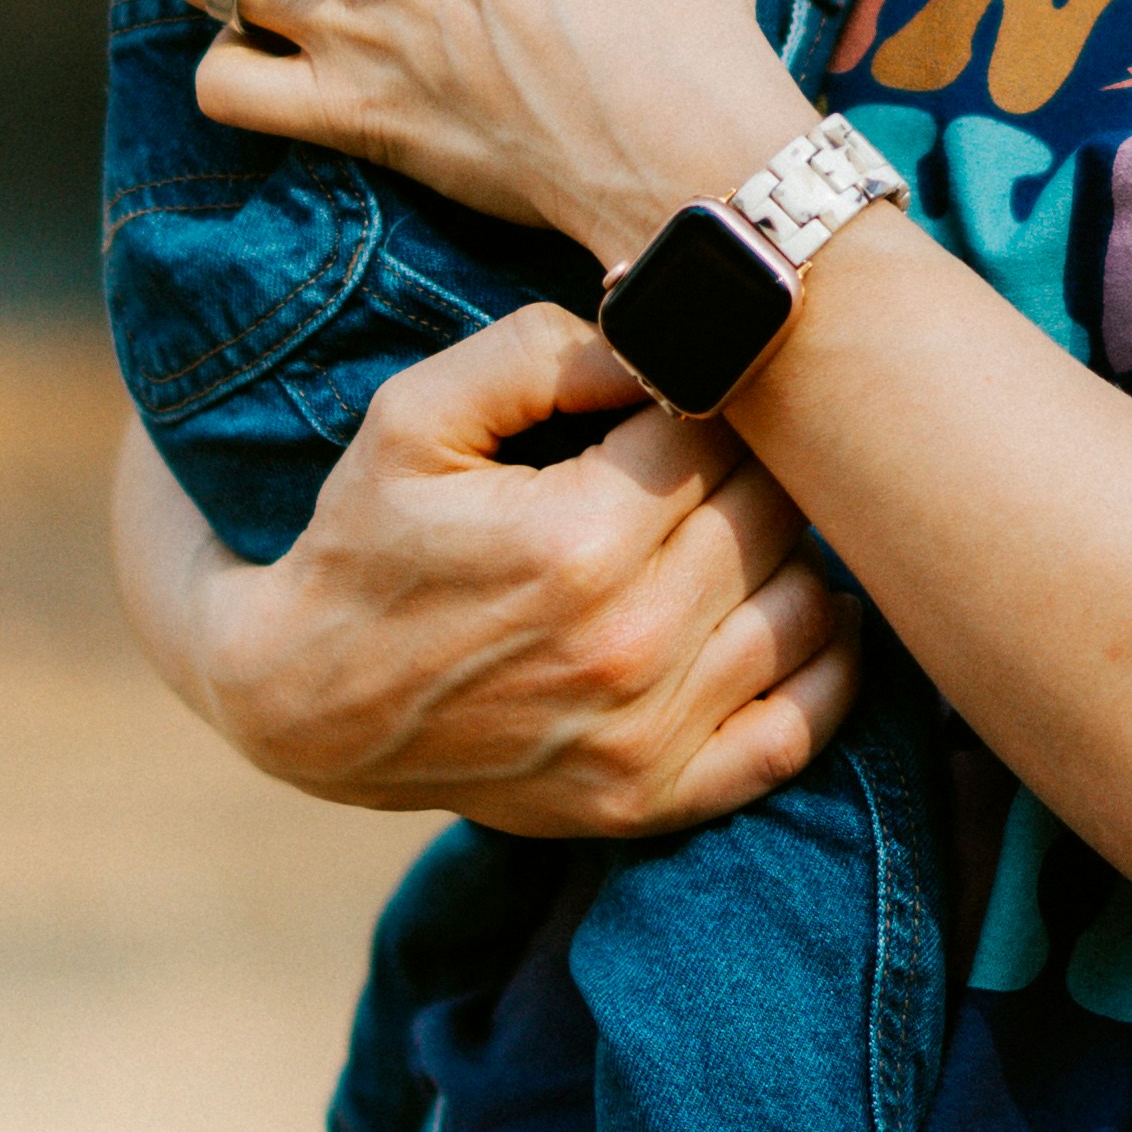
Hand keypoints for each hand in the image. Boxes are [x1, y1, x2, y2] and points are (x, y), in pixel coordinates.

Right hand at [111, 306, 854, 833]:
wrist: (305, 703)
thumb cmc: (365, 541)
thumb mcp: (414, 415)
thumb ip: (540, 351)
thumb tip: (659, 331)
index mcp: (576, 540)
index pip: (717, 430)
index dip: (703, 395)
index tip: (677, 391)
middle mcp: (627, 645)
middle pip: (773, 512)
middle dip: (750, 464)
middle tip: (710, 450)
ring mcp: (647, 736)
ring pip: (806, 606)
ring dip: (791, 553)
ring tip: (743, 521)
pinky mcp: (654, 801)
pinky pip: (801, 729)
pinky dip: (826, 667)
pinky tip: (808, 612)